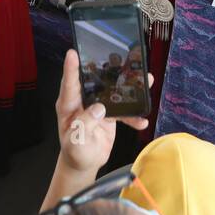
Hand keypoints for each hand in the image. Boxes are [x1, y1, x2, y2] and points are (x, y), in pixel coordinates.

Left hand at [55, 50, 152, 176]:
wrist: (85, 162)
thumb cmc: (75, 152)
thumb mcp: (75, 141)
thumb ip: (85, 124)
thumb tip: (99, 109)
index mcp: (69, 105)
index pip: (69, 84)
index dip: (71, 68)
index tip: (73, 53)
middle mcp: (83, 101)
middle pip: (96, 81)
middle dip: (109, 69)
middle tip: (121, 56)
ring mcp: (97, 106)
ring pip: (114, 93)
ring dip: (130, 88)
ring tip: (145, 80)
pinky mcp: (109, 114)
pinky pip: (123, 111)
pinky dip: (133, 116)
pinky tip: (142, 121)